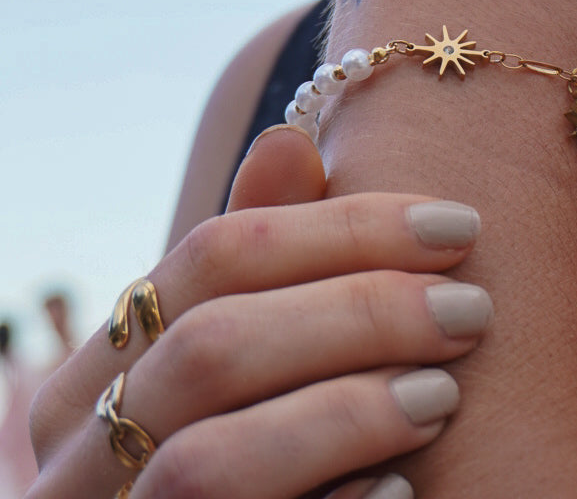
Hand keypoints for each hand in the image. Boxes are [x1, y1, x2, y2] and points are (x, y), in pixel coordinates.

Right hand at [28, 127, 490, 498]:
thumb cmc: (246, 445)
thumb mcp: (244, 351)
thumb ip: (263, 260)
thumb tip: (292, 138)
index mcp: (102, 367)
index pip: (216, 253)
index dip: (346, 229)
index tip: (460, 226)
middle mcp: (80, 451)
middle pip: (212, 345)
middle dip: (358, 315)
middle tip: (471, 310)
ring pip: (207, 459)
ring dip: (344, 412)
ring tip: (444, 394)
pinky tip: (401, 489)